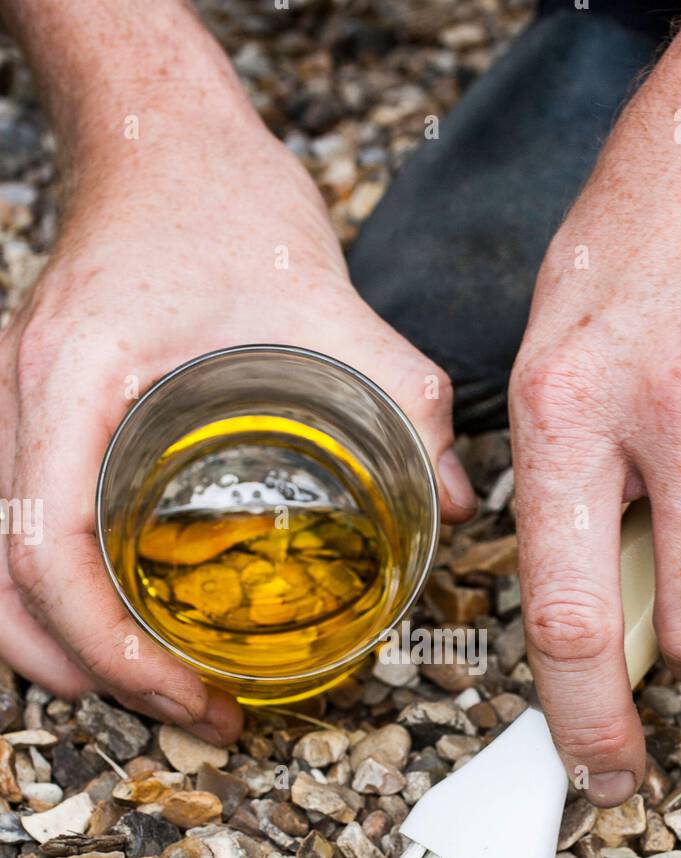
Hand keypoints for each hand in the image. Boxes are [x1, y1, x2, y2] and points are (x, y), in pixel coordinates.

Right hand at [0, 3, 473, 739]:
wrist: (158, 143)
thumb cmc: (219, 206)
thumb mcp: (326, 301)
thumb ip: (400, 400)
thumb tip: (455, 506)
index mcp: (74, 381)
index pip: (48, 546)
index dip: (107, 643)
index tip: (186, 691)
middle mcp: (20, 403)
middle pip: (6, 582)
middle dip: (88, 672)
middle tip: (189, 713)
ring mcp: (12, 412)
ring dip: (60, 649)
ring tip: (149, 693)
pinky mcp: (31, 419)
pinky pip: (11, 532)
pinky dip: (52, 600)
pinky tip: (112, 630)